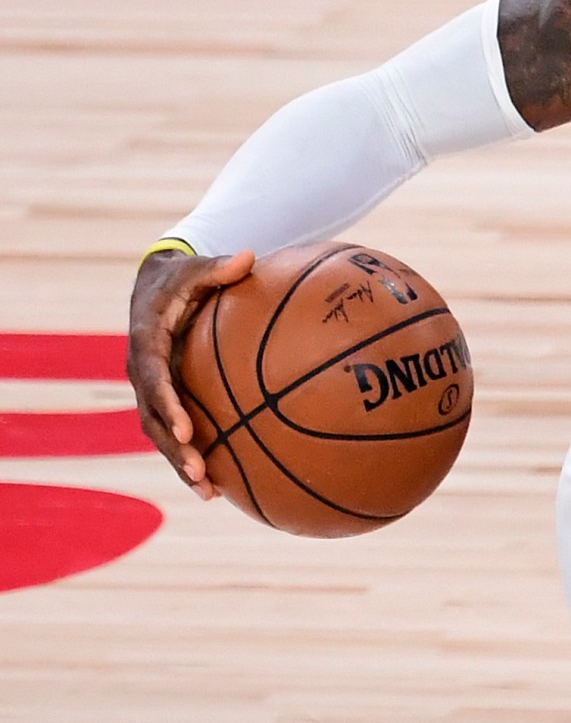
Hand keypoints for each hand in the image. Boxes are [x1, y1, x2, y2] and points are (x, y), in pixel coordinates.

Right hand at [125, 248, 252, 499]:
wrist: (156, 287)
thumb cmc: (181, 278)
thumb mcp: (197, 269)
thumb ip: (220, 267)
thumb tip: (251, 256)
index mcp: (147, 343)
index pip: (153, 379)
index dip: (168, 404)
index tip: (189, 427)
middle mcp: (142, 372)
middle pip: (154, 419)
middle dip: (173, 448)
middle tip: (199, 471)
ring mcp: (151, 389)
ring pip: (161, 434)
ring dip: (181, 462)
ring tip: (207, 492)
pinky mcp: (165, 398)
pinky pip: (176, 430)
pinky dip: (193, 455)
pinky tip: (220, 483)